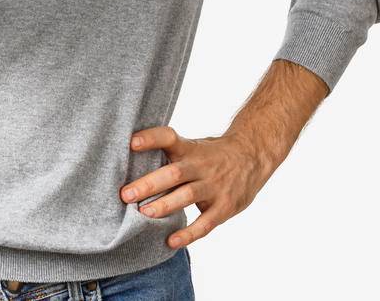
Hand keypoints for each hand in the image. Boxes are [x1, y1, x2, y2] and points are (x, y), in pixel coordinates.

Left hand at [120, 126, 278, 249]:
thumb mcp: (194, 146)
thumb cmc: (212, 154)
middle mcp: (201, 166)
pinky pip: (205, 223)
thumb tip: (129, 161)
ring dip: (164, 206)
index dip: (151, 138)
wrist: (253, 156)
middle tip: (126, 194)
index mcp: (190, 149)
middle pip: (174, 173)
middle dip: (149, 184)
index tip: (132, 142)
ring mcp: (214, 186)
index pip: (169, 138)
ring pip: (187, 196)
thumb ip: (170, 154)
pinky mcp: (225, 206)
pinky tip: (171, 241)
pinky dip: (188, 234)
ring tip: (143, 214)